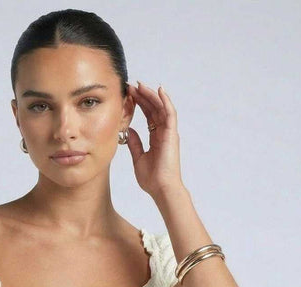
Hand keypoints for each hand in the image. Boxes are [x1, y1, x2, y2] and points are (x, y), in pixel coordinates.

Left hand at [125, 82, 183, 197]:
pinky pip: (170, 114)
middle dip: (143, 96)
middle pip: (154, 109)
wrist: (161, 188)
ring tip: (140, 85)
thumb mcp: (138, 158)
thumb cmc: (152, 179)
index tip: (129, 95)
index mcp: (156, 138)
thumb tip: (128, 131)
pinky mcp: (172, 134)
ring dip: (151, 95)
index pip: (148, 116)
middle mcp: (163, 133)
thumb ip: (134, 143)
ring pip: (161, 108)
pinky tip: (159, 91)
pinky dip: (165, 101)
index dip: (140, 104)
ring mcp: (168, 133)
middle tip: (132, 86)